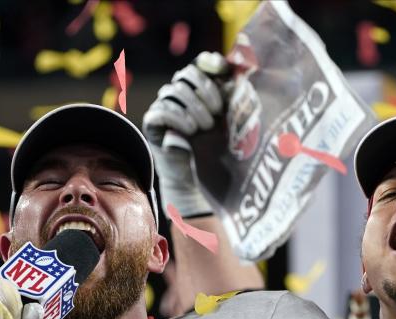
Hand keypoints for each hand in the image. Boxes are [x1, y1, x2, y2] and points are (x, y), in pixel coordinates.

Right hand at [142, 52, 229, 217]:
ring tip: (205, 127)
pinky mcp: (153, 122)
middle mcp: (181, 94)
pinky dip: (178, 117)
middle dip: (205, 89)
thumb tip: (242, 67)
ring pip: (174, 90)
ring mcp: (165, 106)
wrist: (202, 178)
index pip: (201, 64)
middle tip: (218, 111)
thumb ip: (235, 94)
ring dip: (193, 107)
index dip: (211, 63)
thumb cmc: (221, 149)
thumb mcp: (232, 119)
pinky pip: (162, 109)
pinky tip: (191, 131)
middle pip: (187, 74)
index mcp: (200, 89)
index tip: (223, 69)